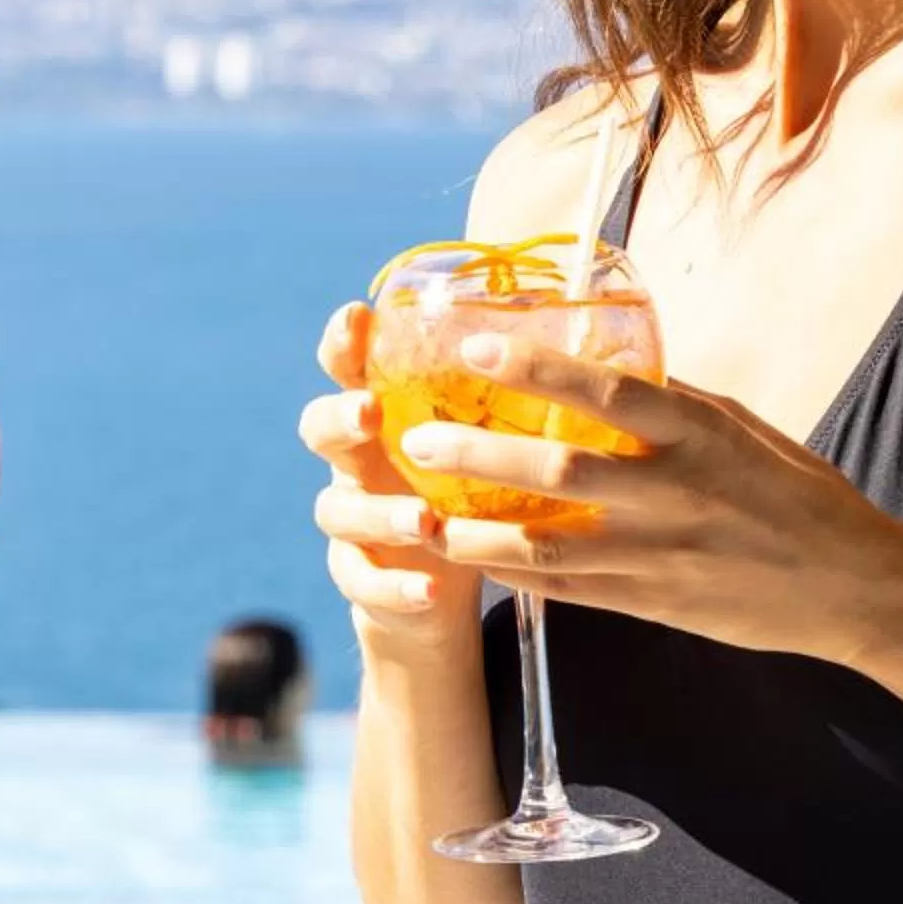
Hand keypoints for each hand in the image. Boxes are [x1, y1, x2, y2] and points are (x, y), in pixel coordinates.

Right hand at [301, 303, 478, 652]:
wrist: (433, 585)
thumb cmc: (464, 491)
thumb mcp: (478, 442)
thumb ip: (501, 400)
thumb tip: (581, 338)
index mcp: (382, 416)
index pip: (349, 368)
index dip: (343, 342)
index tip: (357, 315)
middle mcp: (354, 461)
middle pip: (321, 428)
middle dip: (341, 416)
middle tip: (371, 411)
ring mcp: (350, 520)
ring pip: (338, 510)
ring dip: (379, 513)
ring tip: (422, 520)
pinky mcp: (358, 576)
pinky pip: (361, 581)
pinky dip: (394, 587)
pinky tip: (428, 588)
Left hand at [400, 333, 902, 659]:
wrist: (852, 585)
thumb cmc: (797, 493)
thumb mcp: (743, 427)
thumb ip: (674, 401)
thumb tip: (608, 365)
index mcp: (697, 433)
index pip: (608, 391)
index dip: (538, 367)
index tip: (477, 347)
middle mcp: (673, 491)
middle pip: (557, 468)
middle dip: (479, 453)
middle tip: (420, 440)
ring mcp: (660, 553)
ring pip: (547, 543)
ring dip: (476, 529)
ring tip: (421, 516)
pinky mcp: (654, 603)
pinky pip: (568, 591)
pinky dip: (515, 574)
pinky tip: (475, 558)